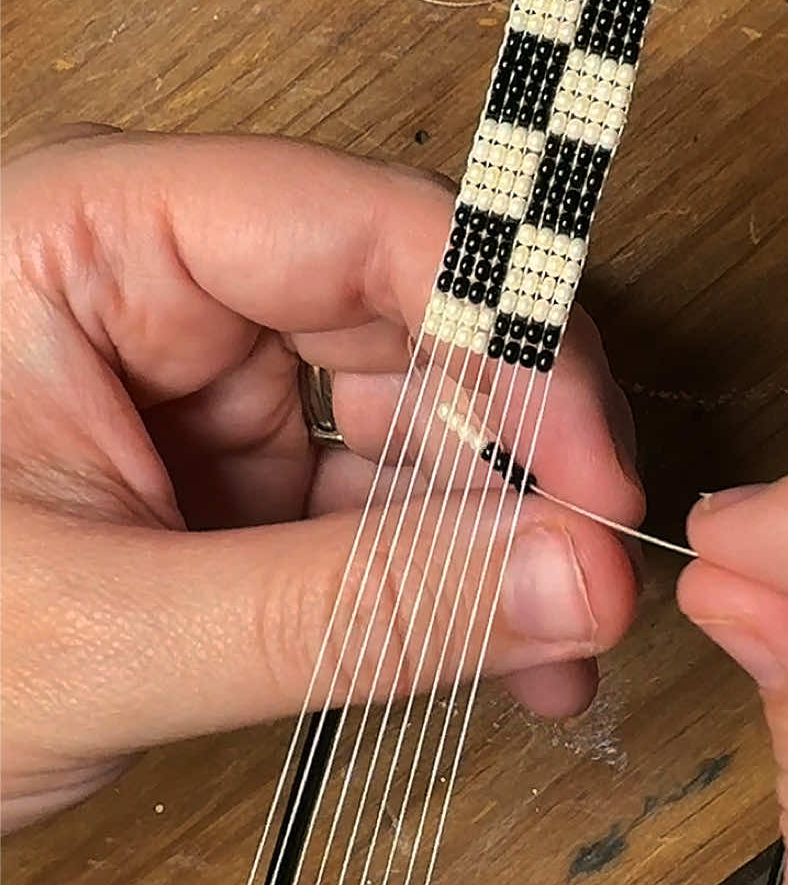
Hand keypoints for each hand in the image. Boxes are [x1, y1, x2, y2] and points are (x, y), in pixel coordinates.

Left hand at [2, 130, 641, 831]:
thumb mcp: (94, 634)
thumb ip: (343, 608)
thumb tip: (564, 578)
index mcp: (94, 234)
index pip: (367, 231)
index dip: (516, 343)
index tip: (597, 482)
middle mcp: (154, 285)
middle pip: (411, 322)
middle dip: (516, 460)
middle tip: (589, 584)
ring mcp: (187, 384)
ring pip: (406, 424)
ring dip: (490, 537)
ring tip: (550, 652)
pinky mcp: (209, 478)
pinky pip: (364, 505)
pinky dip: (435, 583)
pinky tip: (491, 653)